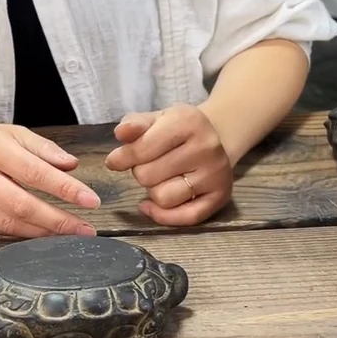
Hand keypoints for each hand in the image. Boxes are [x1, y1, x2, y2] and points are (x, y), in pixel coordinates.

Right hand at [0, 113, 99, 237]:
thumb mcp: (10, 132)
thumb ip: (42, 148)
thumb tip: (72, 166)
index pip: (35, 172)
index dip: (65, 189)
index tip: (91, 201)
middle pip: (22, 205)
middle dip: (58, 220)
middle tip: (86, 230)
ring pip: (10, 224)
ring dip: (43, 233)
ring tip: (70, 236)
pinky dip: (23, 235)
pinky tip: (43, 236)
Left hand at [105, 104, 232, 225]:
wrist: (215, 139)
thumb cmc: (177, 131)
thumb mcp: (155, 119)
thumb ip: (134, 125)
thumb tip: (121, 133)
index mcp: (188, 122)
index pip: (142, 149)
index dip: (122, 158)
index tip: (115, 161)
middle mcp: (206, 147)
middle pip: (147, 176)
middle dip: (140, 172)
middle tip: (150, 165)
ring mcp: (216, 174)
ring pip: (162, 198)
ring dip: (153, 192)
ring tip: (161, 179)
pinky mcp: (221, 196)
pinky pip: (185, 218)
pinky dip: (163, 215)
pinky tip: (153, 205)